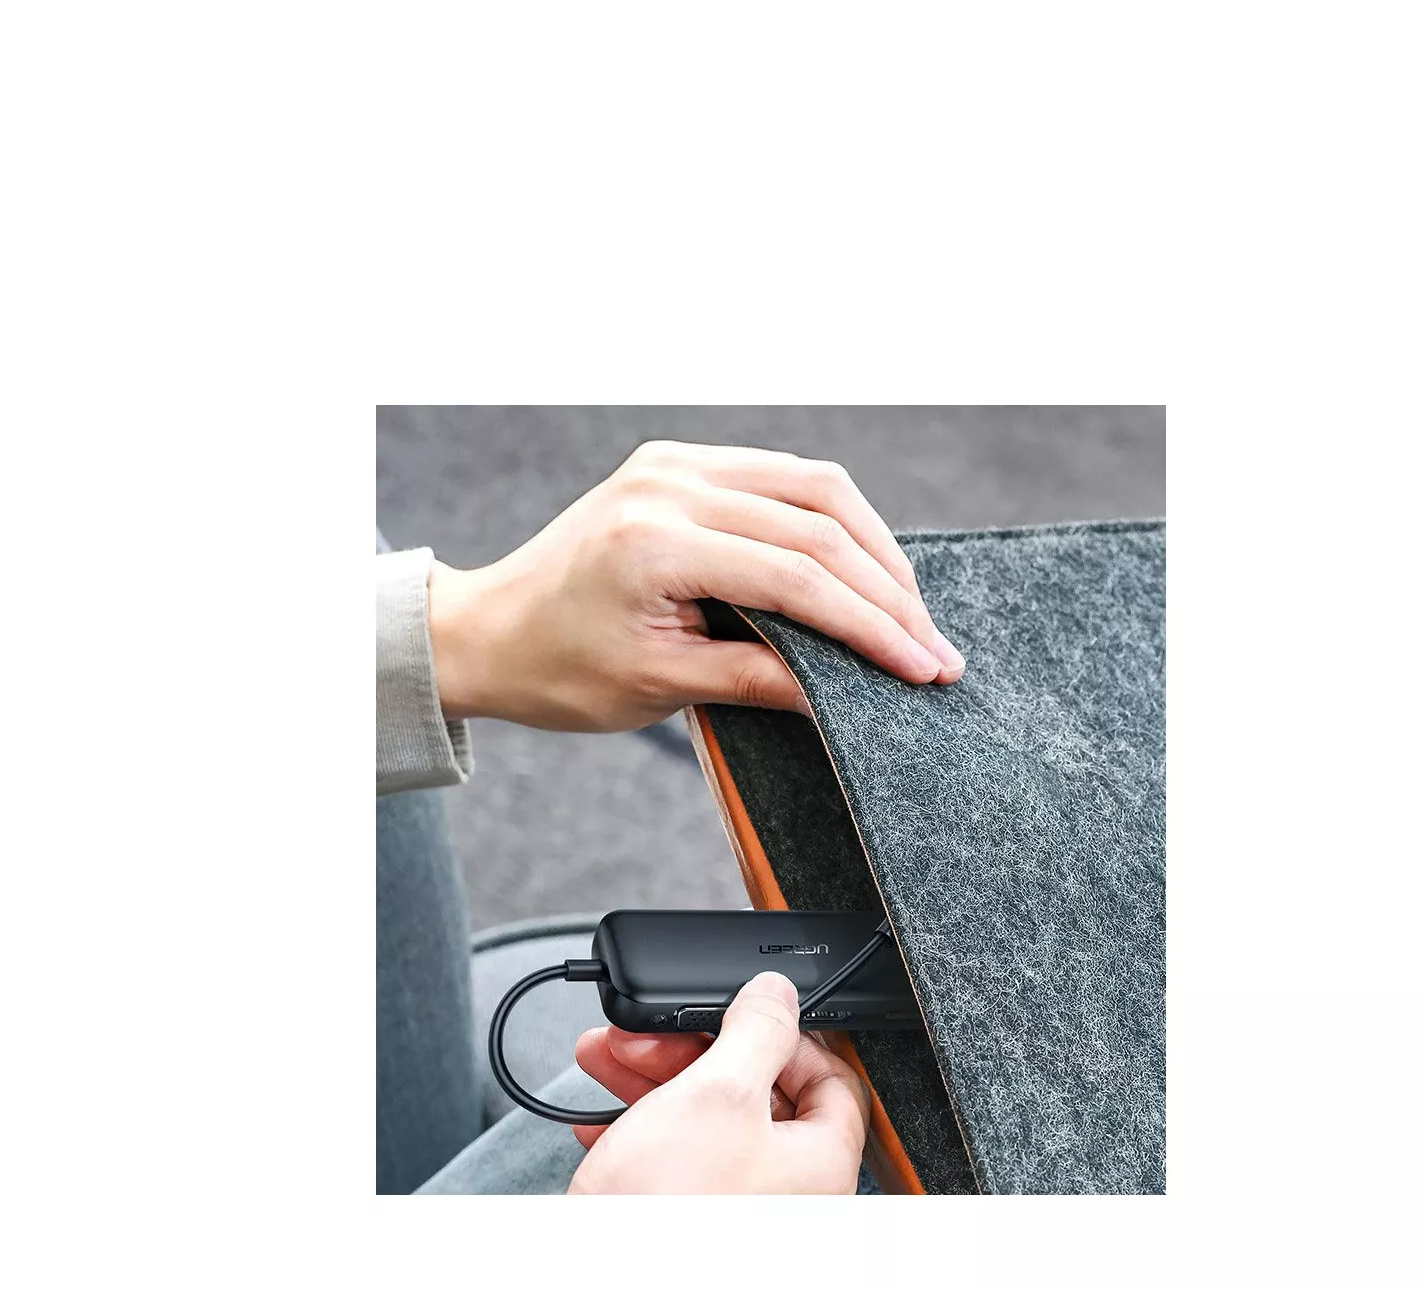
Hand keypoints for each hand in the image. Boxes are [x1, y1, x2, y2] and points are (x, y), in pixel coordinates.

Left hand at [427, 440, 965, 730]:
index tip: (921, 669)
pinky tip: (863, 566)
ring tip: (911, 612)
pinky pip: (782, 476)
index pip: (796, 577)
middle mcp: (669, 483)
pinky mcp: (680, 461)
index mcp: (655, 541)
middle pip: (819, 524)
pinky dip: (833, 522)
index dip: (870, 627)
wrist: (490, 629)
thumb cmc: (558, 669)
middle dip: (889, 593)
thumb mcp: (659, 689)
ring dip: (874, 548)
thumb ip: (756, 681)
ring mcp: (675, 461)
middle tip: (935, 651)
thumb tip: (846, 693)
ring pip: (814, 486)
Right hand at [567, 971, 870, 1193]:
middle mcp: (790, 1196)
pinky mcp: (690, 1224)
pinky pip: (678, 1162)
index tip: (737, 1015)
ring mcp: (740, 1215)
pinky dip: (642, 1128)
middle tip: (650, 1035)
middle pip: (759, 1096)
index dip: (783, 1035)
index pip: (831, 1078)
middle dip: (694, 1051)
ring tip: (607, 1058)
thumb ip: (757, 1031)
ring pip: (710, 1124)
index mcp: (821, 1164)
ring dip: (657, 1080)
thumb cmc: (668, 1208)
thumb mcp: (716, 1091)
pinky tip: (602, 1117)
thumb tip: (779, 995)